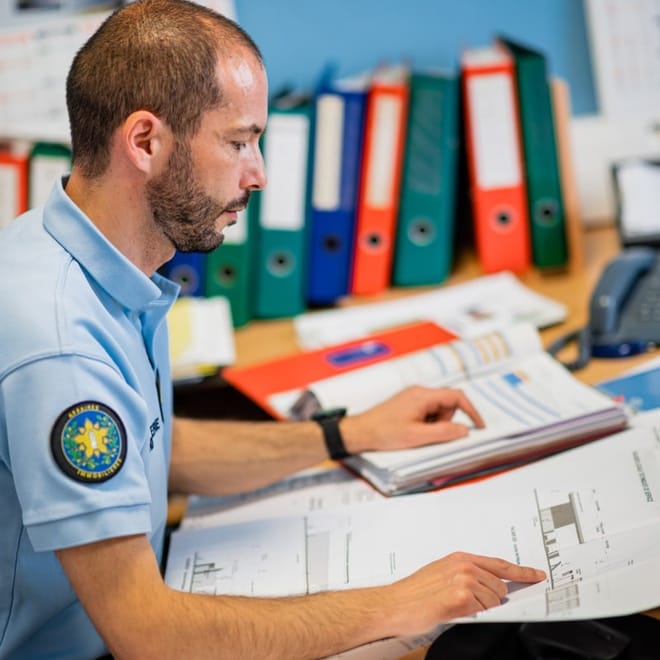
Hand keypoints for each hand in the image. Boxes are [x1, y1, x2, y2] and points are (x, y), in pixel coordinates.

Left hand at [342, 386, 484, 453]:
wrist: (361, 431)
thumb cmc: (385, 432)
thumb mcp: (417, 436)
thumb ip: (443, 433)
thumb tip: (464, 430)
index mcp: (423, 395)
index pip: (456, 397)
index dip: (472, 411)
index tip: (479, 426)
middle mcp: (419, 392)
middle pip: (447, 405)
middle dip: (446, 422)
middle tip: (428, 435)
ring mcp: (413, 397)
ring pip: (438, 411)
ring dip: (435, 425)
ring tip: (416, 434)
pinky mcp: (408, 404)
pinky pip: (427, 413)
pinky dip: (426, 424)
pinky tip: (412, 432)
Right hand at [382, 552, 545, 636]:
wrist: (394, 604)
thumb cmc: (413, 592)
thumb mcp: (440, 574)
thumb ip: (464, 574)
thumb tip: (484, 585)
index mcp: (460, 558)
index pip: (499, 564)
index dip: (522, 572)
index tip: (537, 575)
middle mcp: (464, 566)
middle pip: (500, 585)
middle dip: (492, 597)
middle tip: (469, 602)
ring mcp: (464, 580)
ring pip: (494, 599)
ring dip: (482, 606)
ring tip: (456, 606)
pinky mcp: (462, 597)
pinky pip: (484, 609)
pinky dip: (475, 613)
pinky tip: (455, 610)